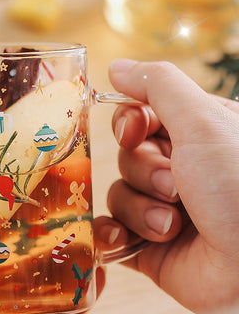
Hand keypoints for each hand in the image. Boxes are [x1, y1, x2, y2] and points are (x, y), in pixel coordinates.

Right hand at [95, 59, 238, 313]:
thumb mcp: (203, 121)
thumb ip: (158, 86)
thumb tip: (116, 66)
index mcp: (192, 138)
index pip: (138, 119)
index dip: (129, 124)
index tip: (135, 132)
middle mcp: (176, 172)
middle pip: (125, 157)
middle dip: (146, 172)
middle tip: (179, 188)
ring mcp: (159, 210)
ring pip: (117, 194)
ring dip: (142, 208)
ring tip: (175, 224)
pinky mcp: (147, 246)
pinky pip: (110, 232)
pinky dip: (113, 235)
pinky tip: (125, 241)